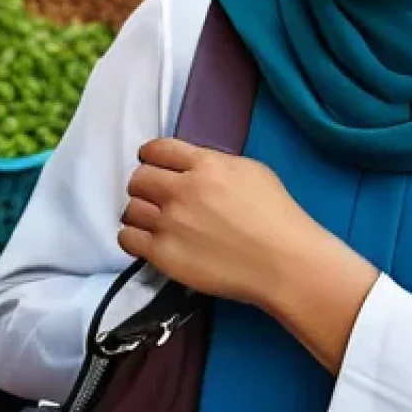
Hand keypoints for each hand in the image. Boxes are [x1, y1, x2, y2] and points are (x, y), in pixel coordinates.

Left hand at [119, 138, 324, 308]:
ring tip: (155, 221)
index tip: (154, 164)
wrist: (283, 262)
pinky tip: (149, 239)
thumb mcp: (251, 171)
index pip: (158, 149)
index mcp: (205, 165)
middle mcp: (181, 190)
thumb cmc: (277, 215)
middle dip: (146, 184)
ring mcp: (169, 223)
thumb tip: (194, 168)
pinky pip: (127, 238)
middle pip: (139, 178)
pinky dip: (134, 236)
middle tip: (157, 196)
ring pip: (131, 208)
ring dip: (141, 211)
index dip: (151, 155)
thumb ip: (216, 164)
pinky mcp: (162, 254)